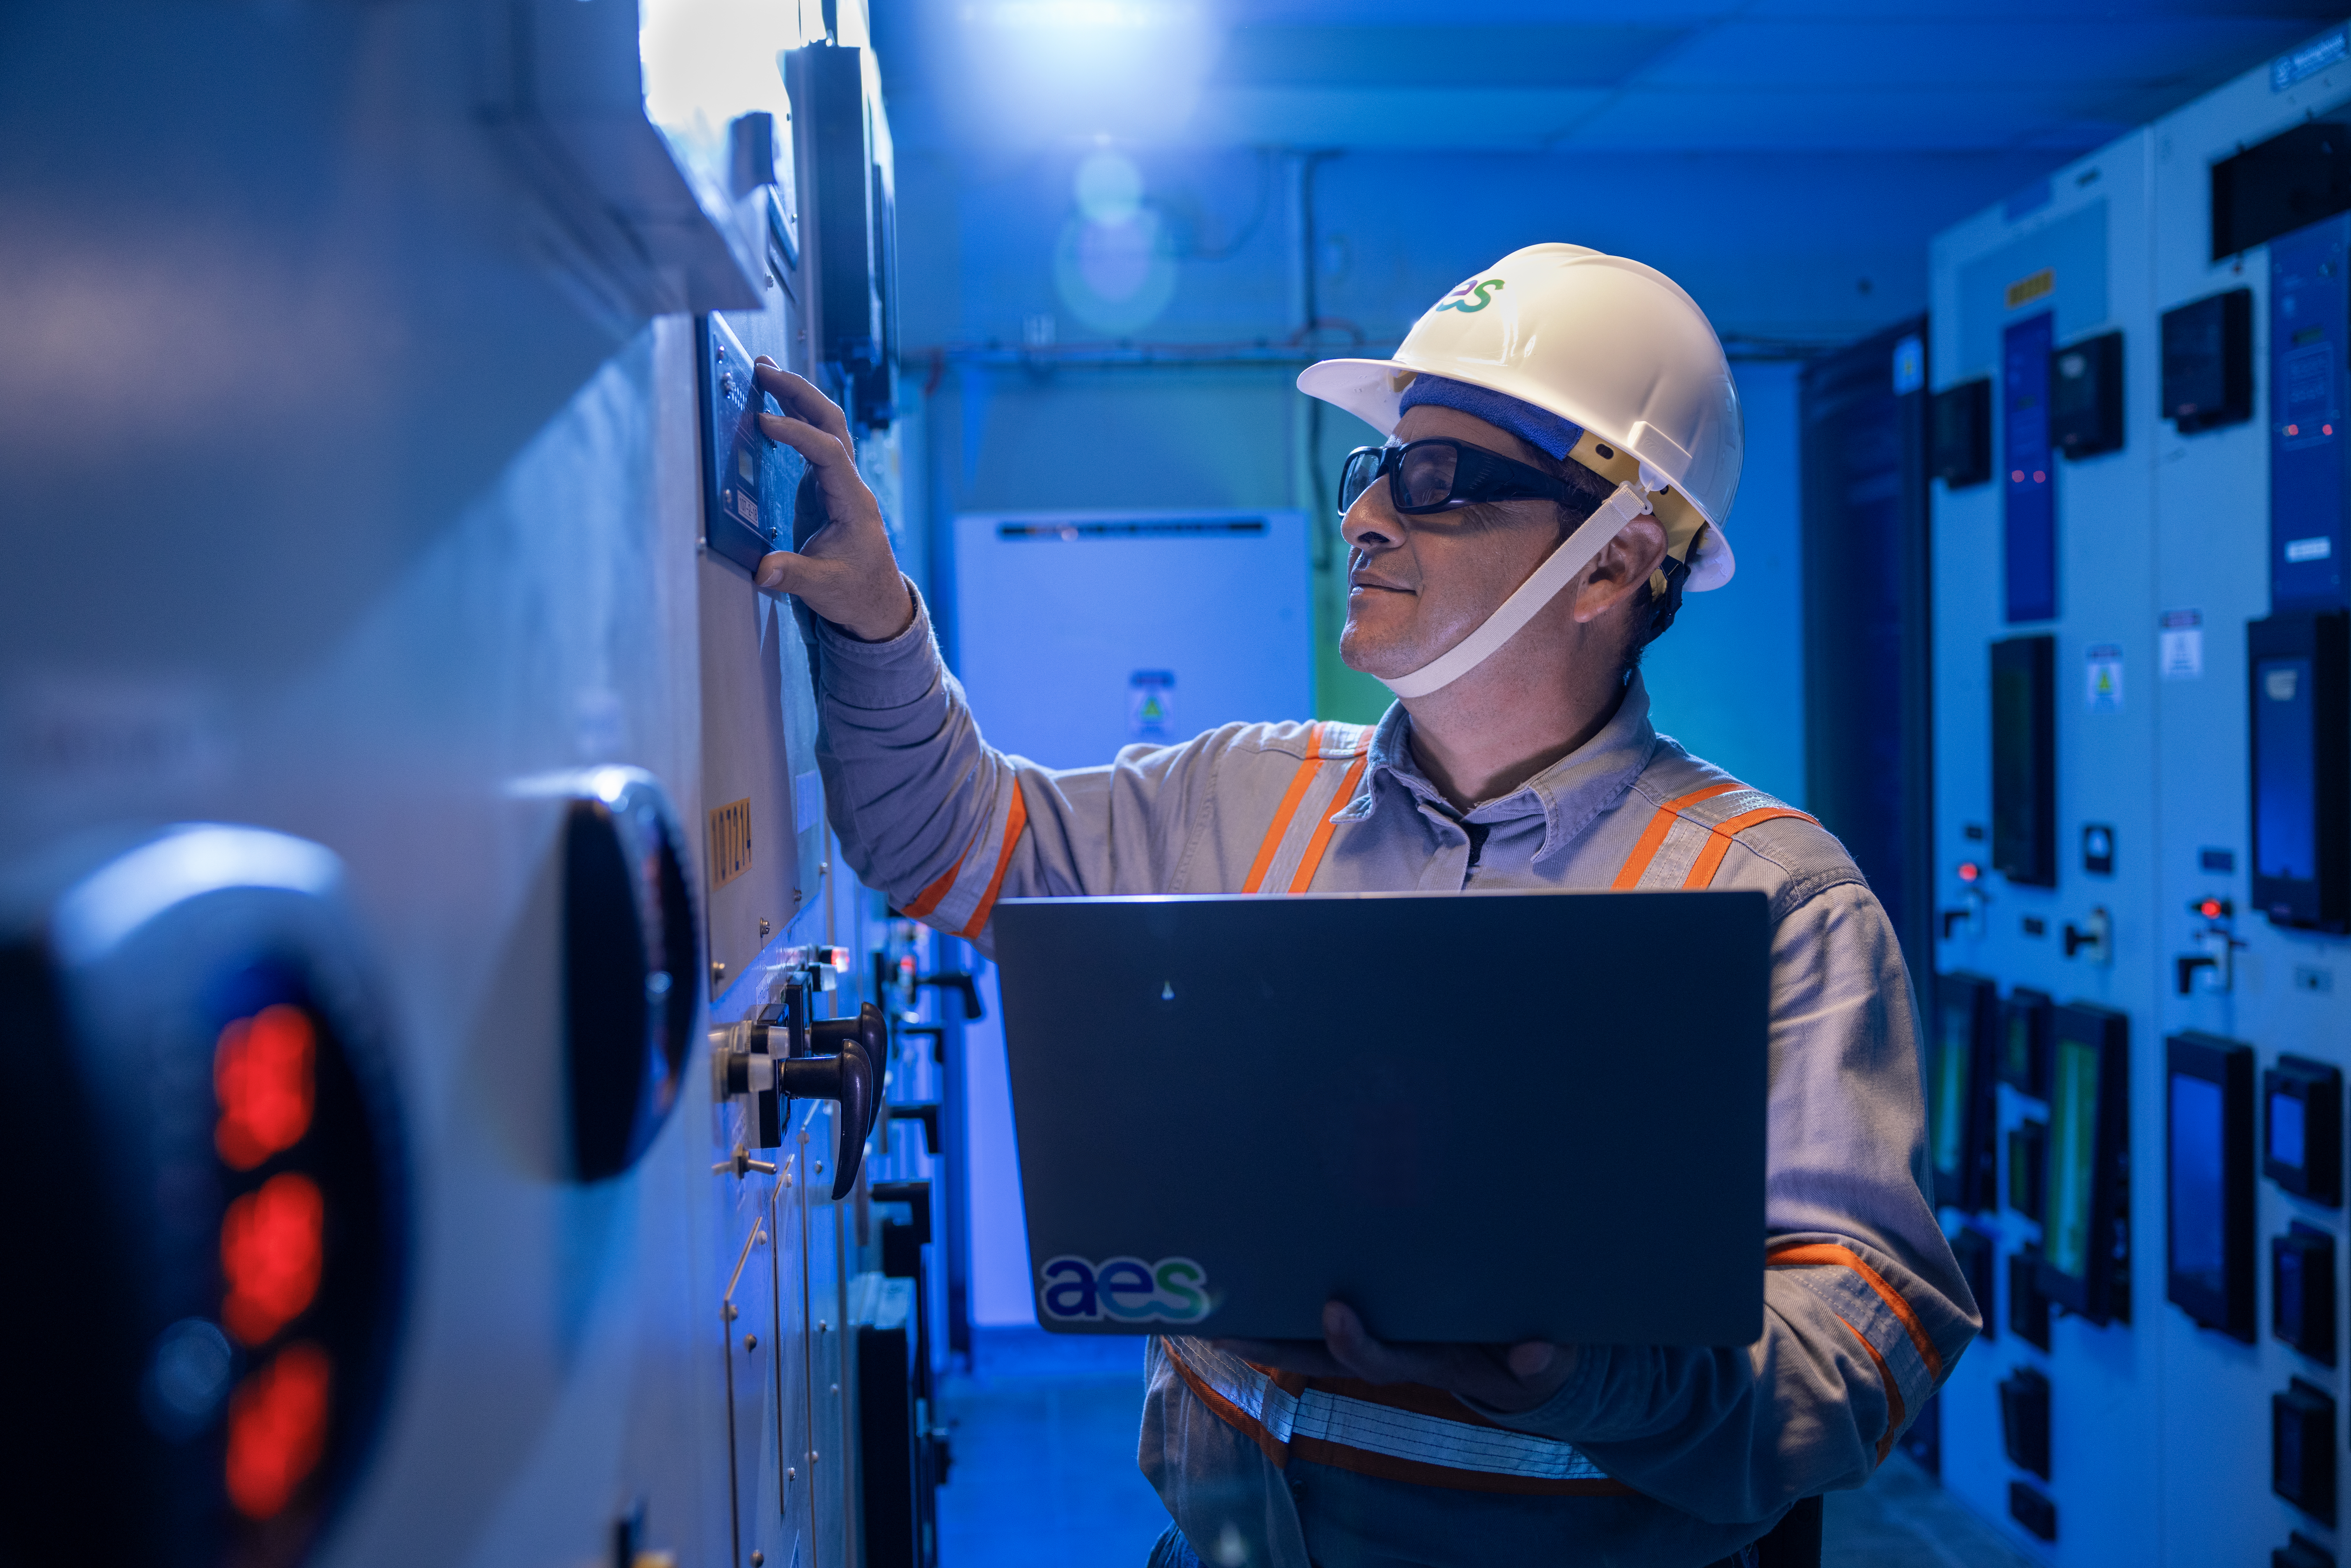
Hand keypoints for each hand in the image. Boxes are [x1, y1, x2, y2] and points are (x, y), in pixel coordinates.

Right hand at [748, 358, 914, 641]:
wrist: (876, 603)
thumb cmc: (857, 593)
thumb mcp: (826, 588)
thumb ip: (795, 575)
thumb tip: (763, 570)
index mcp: (854, 503)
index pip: (829, 453)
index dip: (798, 434)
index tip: (764, 422)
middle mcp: (850, 485)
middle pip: (832, 424)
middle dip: (799, 393)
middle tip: (765, 370)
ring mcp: (839, 484)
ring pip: (825, 427)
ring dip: (796, 397)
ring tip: (765, 371)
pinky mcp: (825, 489)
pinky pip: (814, 443)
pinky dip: (794, 419)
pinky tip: (772, 404)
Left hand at [1213, 1301, 1578, 1414]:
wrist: (1524, 1364)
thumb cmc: (1528, 1356)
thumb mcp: (1541, 1362)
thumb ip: (1540, 1360)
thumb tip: (1537, 1355)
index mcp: (1426, 1359)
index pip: (1378, 1359)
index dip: (1355, 1342)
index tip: (1335, 1312)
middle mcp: (1391, 1349)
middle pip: (1316, 1354)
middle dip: (1269, 1344)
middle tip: (1219, 1327)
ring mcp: (1378, 1331)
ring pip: (1306, 1336)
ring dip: (1260, 1323)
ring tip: (1209, 1305)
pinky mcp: (1373, 1308)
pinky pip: (1315, 1313)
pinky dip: (1280, 1302)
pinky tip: (1245, 1275)